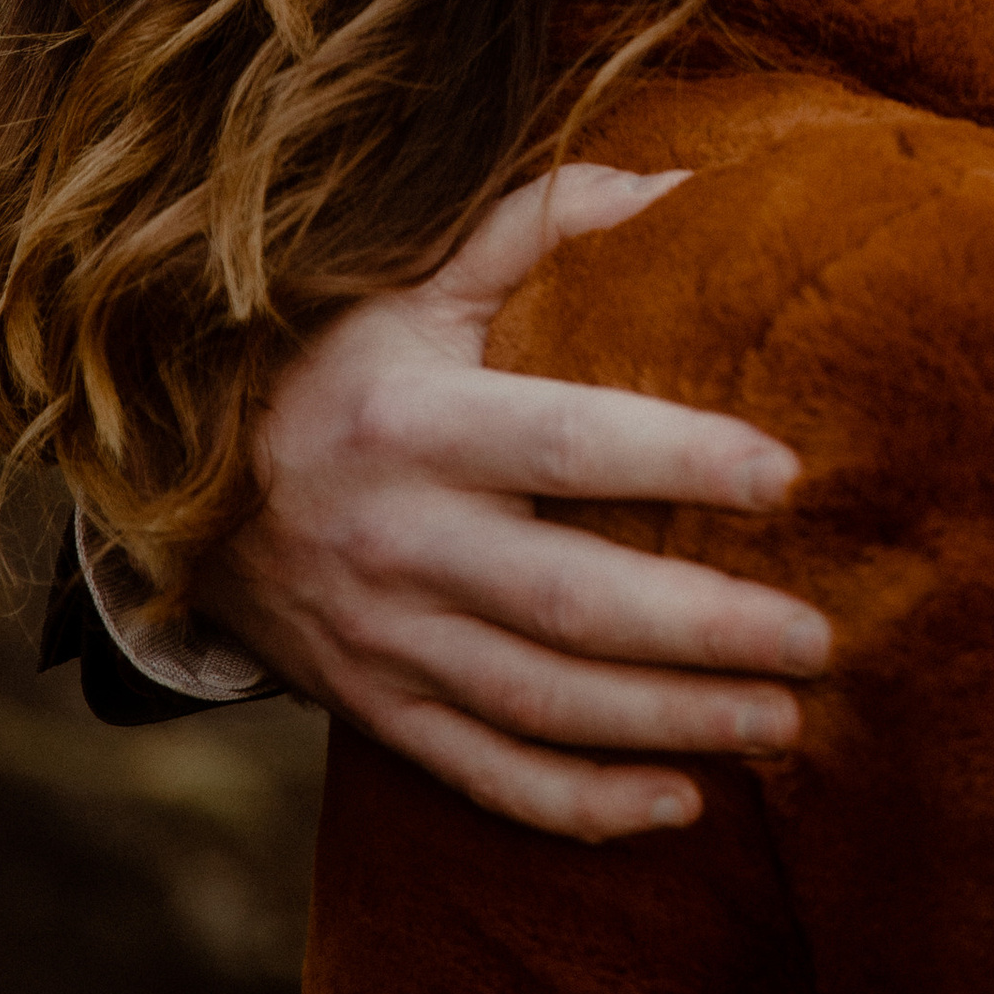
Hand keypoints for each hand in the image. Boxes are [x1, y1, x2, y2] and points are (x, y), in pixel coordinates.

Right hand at [204, 166, 832, 842]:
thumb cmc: (332, 362)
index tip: (787, 476)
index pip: (566, 442)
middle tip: (821, 639)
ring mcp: (385, 639)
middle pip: (571, 601)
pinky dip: (580, 806)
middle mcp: (399, 540)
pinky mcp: (377, 709)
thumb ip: (541, 227)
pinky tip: (679, 807)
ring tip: (786, 722)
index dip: (677, 459)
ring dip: (671, 723)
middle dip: (703, 630)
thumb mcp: (414, 281)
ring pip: (543, 703)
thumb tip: (680, 186)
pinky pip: (484, 775)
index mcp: (417, 423)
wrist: (172, 486)